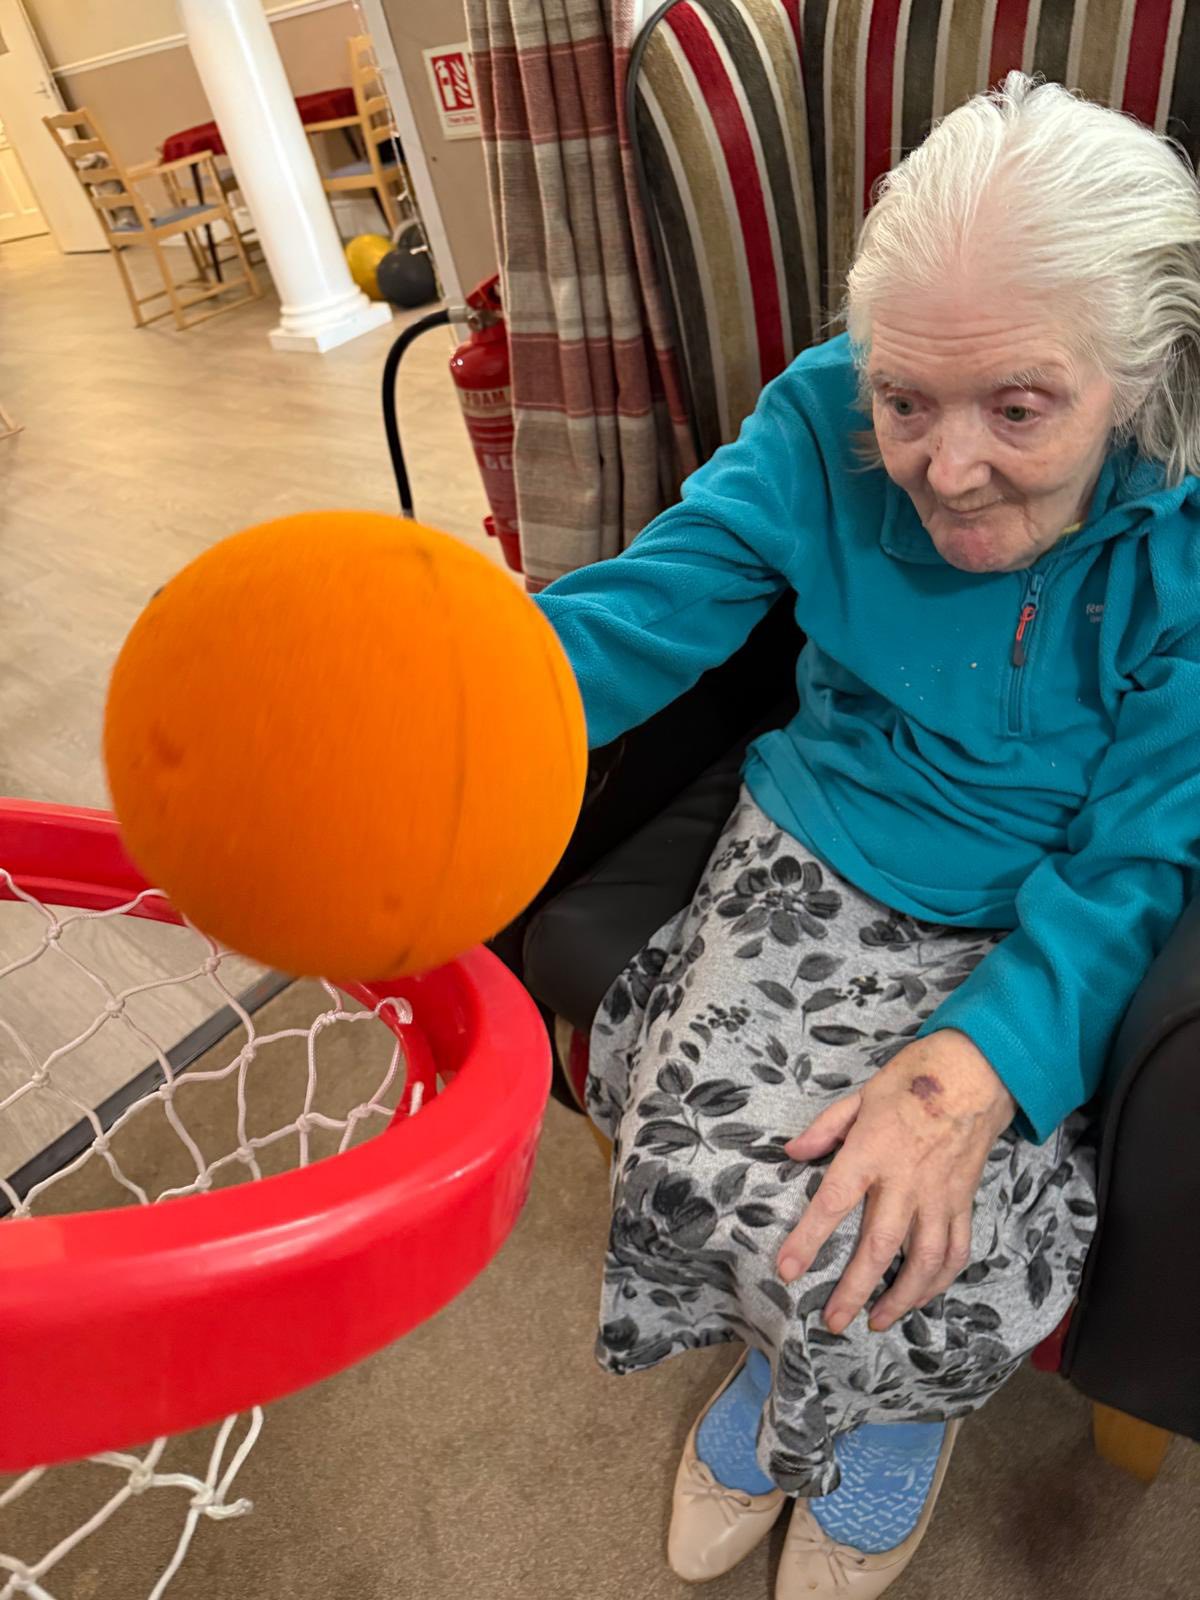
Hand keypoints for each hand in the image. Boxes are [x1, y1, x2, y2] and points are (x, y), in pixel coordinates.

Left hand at [775, 1030, 1015, 1333]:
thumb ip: (825, 1129)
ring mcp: (939, 1196)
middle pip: (878, 1247)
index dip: (807, 1240)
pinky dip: (940, 1280)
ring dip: (901, 1298)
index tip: (787, 1270)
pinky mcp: (964, 1202)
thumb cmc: (913, 1079)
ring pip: (923, 1261)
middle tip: (832, 1321)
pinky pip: (956, 1250)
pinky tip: (922, 1297)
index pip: (832, 1202)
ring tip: (877, 1322)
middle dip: (854, 1290)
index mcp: (871, 1152)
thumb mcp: (860, 1095)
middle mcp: (905, 1181)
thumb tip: (792, 1153)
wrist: (975, 1073)